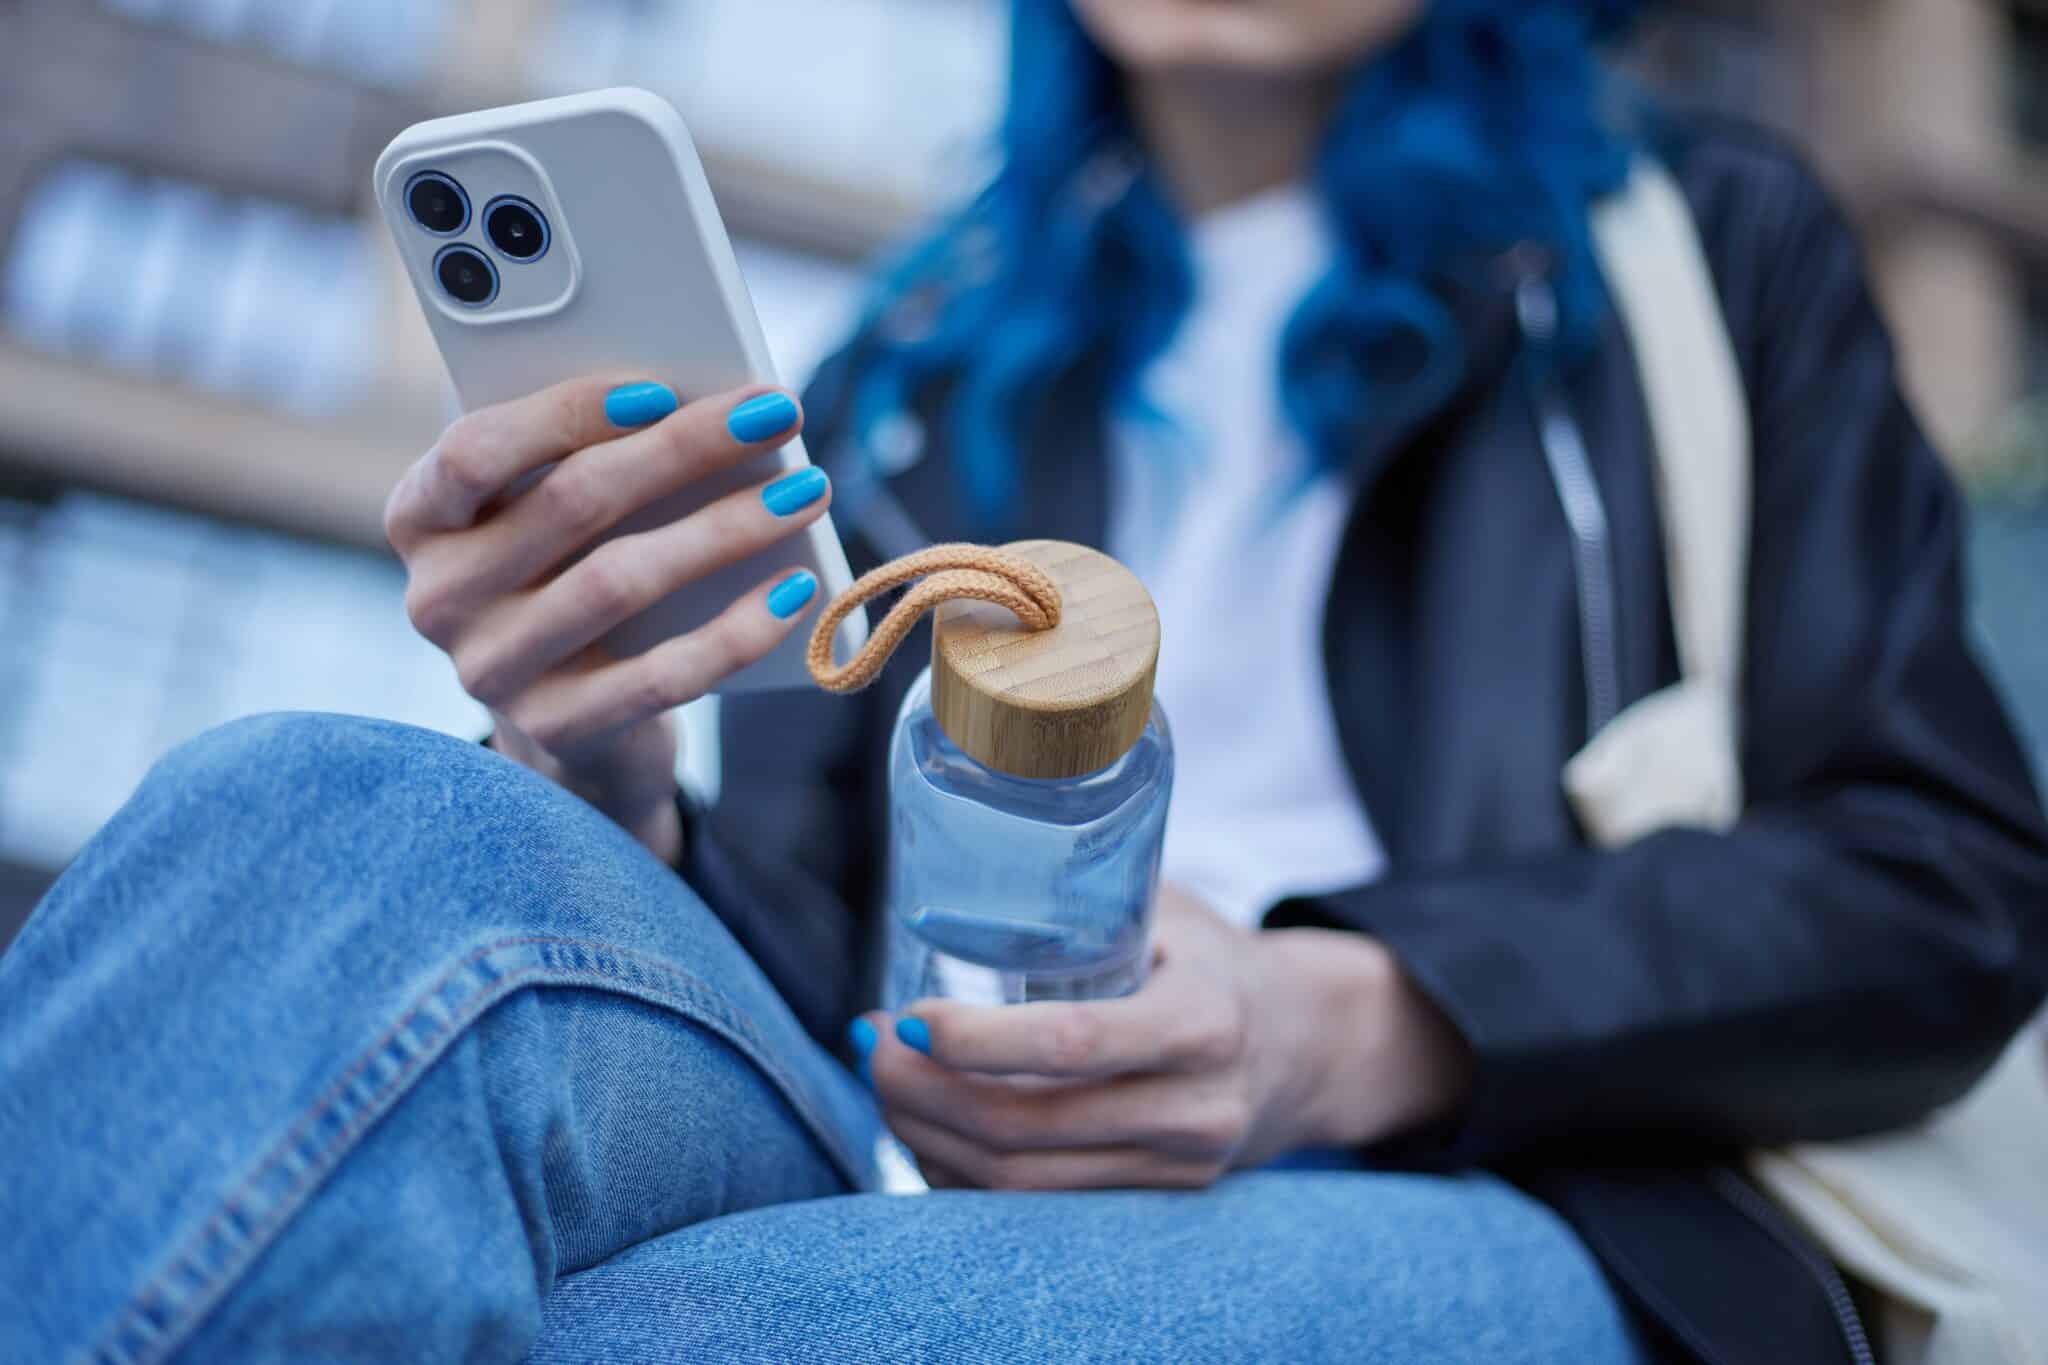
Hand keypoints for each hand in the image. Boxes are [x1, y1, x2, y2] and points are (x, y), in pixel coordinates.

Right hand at [386, 377, 830, 861]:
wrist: (567, 723)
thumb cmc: (566, 575)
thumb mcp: (550, 514)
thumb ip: (587, 455)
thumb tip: (706, 404)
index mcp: (420, 519)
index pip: (475, 451)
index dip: (568, 413)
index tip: (664, 387)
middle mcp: (438, 598)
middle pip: (573, 503)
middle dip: (687, 448)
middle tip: (777, 410)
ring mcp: (493, 671)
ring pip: (624, 581)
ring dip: (729, 527)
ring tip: (807, 489)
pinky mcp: (561, 730)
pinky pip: (665, 675)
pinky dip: (740, 627)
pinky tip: (795, 587)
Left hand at [861, 887, 1472, 1191]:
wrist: (1307, 1047)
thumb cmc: (1211, 957)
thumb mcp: (1169, 909)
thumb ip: (1085, 893)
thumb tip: (960, 850)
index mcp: (1204, 1020)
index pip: (1074, 1043)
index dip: (976, 1041)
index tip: (904, 1015)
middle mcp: (1197, 1108)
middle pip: (1028, 1127)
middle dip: (923, 1092)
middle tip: (869, 1045)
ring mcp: (1178, 1169)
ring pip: (1022, 1185)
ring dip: (927, 1138)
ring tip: (883, 1083)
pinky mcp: (1153, 1205)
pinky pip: (1036, 1212)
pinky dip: (962, 1176)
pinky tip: (924, 1130)